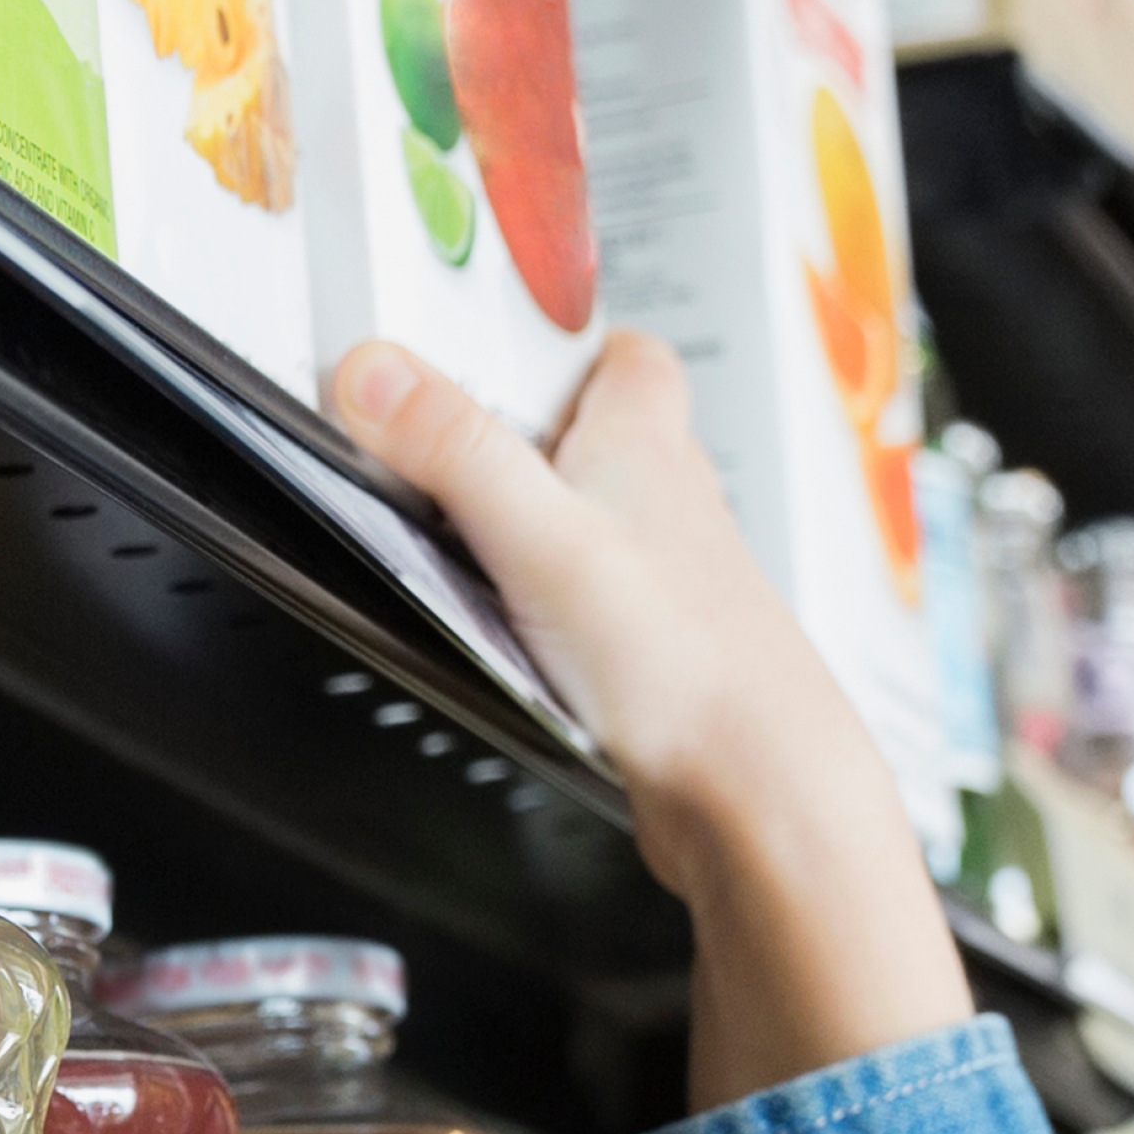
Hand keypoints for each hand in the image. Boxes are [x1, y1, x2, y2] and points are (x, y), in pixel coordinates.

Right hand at [328, 334, 966, 1109]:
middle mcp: (666, 509)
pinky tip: (511, 653)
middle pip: (601, 445)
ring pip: (596, 536)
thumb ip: (454, 448)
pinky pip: (592, 620)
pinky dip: (549, 624)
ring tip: (462, 557)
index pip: (625, 355)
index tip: (501, 340)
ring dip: (535, 540)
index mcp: (645, 447)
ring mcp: (664, 589)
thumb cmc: (688, 662)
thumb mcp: (541, 535)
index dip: (571, 340)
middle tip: (449, 451)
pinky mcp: (653, 663)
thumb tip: (374, 371)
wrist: (759, 792)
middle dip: (531, 444)